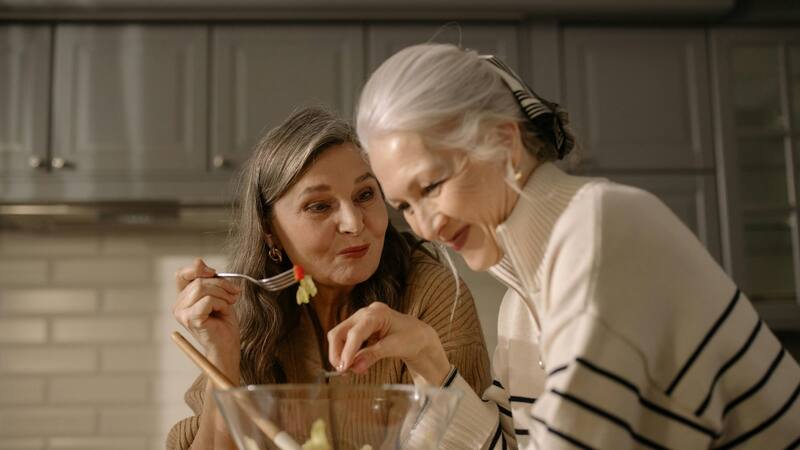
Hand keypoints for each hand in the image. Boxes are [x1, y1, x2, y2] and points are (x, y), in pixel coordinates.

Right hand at [172, 258, 240, 375]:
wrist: (228, 345)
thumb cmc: (224, 323)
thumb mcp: (218, 294)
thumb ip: (208, 280)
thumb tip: (198, 261)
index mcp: (183, 298)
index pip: (182, 273)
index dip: (198, 269)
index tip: (214, 273)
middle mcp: (178, 305)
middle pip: (198, 280)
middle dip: (222, 284)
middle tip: (234, 295)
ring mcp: (182, 313)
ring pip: (203, 288)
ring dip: (223, 294)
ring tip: (229, 304)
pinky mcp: (190, 319)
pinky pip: (208, 300)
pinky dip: (221, 303)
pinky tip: (223, 312)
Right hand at [327, 302, 450, 384]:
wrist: (418, 336)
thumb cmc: (411, 338)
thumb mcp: (395, 347)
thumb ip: (374, 355)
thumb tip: (355, 367)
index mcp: (377, 313)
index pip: (355, 333)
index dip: (347, 351)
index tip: (343, 368)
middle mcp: (365, 313)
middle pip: (339, 332)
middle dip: (337, 353)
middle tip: (342, 372)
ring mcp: (360, 320)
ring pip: (339, 337)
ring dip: (340, 355)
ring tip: (350, 371)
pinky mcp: (358, 329)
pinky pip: (345, 342)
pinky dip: (347, 355)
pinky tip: (356, 365)